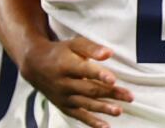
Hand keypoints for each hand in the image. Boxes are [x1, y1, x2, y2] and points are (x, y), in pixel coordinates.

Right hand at [18, 35, 132, 127]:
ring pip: (86, 104)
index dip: (99, 75)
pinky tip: (105, 126)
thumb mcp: (73, 44)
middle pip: (90, 89)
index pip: (85, 71)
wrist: (35, 65)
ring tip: (119, 111)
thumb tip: (109, 53)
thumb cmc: (59, 53)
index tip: (112, 79)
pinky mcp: (64, 106)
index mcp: (67, 65)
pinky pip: (79, 116)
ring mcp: (64, 97)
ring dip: (103, 108)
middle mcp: (64, 83)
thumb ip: (91, 48)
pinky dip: (92, 122)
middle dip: (110, 94)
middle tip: (129, 96)